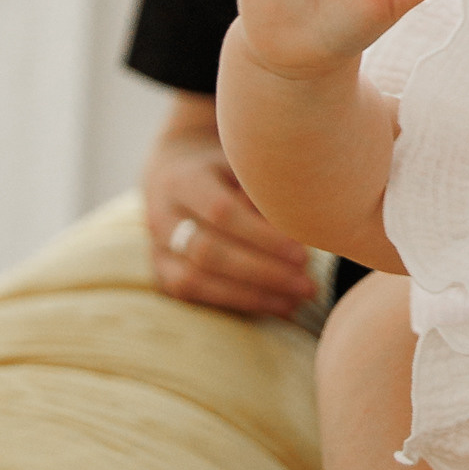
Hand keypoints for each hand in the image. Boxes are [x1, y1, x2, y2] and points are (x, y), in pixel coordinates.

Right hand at [141, 96, 315, 317]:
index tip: (304, 253)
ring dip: (252, 295)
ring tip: (298, 300)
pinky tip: (280, 306)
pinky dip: (241, 304)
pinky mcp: (162, 273)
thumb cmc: (227, 166)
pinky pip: (196, 297)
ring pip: (196, 280)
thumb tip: (312, 222)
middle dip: (262, 272)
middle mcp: (162, 215)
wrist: (175, 170)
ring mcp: (156, 248)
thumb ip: (266, 190)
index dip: (262, 236)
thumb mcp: (243, 162)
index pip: (221, 212)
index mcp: (183, 179)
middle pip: (208, 252)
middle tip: (308, 283)